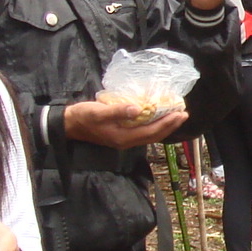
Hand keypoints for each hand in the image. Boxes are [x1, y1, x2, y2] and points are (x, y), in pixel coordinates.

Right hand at [64, 97, 188, 148]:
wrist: (67, 125)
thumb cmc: (82, 117)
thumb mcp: (99, 112)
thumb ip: (118, 111)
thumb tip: (138, 109)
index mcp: (124, 137)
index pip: (152, 131)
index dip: (168, 123)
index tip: (181, 113)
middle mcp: (126, 141)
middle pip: (154, 135)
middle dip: (170, 125)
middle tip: (184, 114)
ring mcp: (124, 139)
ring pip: (150, 135)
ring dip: (164, 126)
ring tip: (175, 116)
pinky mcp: (120, 135)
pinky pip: (143, 132)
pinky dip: (153, 126)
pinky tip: (157, 117)